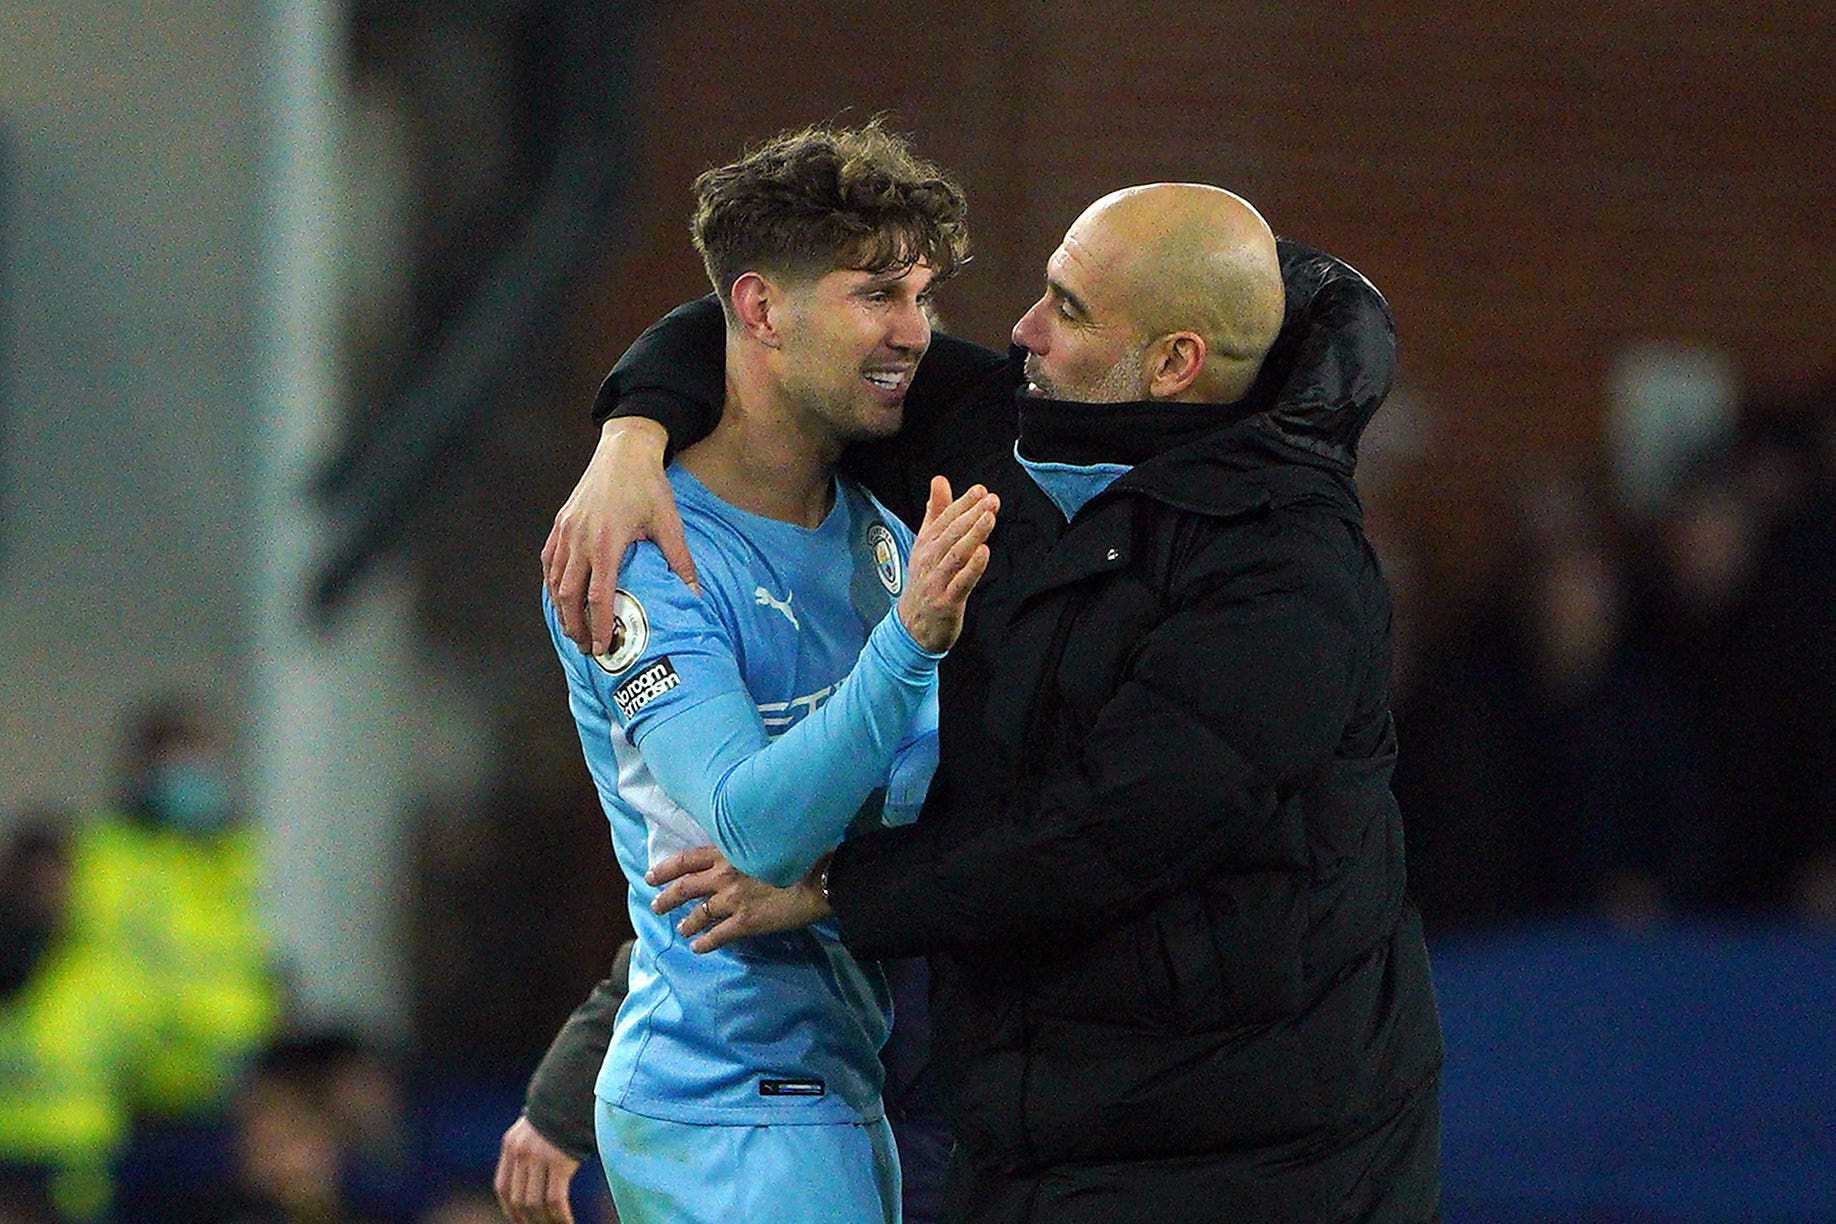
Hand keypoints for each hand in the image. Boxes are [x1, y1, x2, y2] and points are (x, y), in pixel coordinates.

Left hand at [493, 1115, 580, 1223]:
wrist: (575, 1091)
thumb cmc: (561, 1113)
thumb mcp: (534, 1130)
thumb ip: (527, 1152)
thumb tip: (530, 1182)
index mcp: (511, 1145)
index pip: (503, 1187)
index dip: (510, 1209)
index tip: (521, 1220)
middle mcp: (521, 1152)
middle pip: (519, 1199)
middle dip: (529, 1220)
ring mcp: (539, 1156)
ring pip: (536, 1203)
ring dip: (546, 1221)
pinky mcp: (559, 1160)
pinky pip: (556, 1199)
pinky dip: (561, 1216)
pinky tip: (568, 1223)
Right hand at [542, 417, 698, 654]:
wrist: (624, 451)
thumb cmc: (648, 485)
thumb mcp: (669, 523)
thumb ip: (680, 561)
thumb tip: (694, 595)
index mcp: (607, 542)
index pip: (598, 595)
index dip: (598, 625)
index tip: (602, 647)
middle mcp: (580, 539)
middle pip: (569, 595)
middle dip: (575, 625)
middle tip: (585, 648)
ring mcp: (566, 531)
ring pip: (555, 580)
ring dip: (561, 609)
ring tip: (572, 629)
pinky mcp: (560, 523)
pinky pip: (549, 561)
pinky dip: (552, 583)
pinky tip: (559, 597)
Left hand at [647, 846, 831, 952]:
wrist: (819, 877)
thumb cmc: (798, 852)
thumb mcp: (763, 839)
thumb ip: (744, 846)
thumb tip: (736, 851)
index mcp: (728, 851)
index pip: (686, 859)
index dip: (666, 868)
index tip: (652, 875)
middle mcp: (723, 875)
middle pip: (684, 887)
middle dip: (666, 898)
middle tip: (656, 905)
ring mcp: (732, 900)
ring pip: (698, 913)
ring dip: (686, 922)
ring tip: (681, 928)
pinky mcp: (745, 922)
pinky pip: (717, 936)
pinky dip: (704, 943)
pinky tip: (698, 948)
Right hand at [898, 476, 998, 652]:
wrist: (912, 627)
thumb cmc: (925, 581)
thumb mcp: (926, 544)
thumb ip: (935, 512)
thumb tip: (940, 480)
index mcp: (925, 545)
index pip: (944, 519)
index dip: (962, 504)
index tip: (980, 490)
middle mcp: (928, 561)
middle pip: (951, 534)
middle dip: (971, 515)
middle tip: (991, 500)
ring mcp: (936, 582)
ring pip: (955, 554)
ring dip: (973, 535)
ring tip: (990, 518)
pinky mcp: (946, 602)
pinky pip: (961, 582)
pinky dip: (972, 567)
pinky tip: (984, 552)